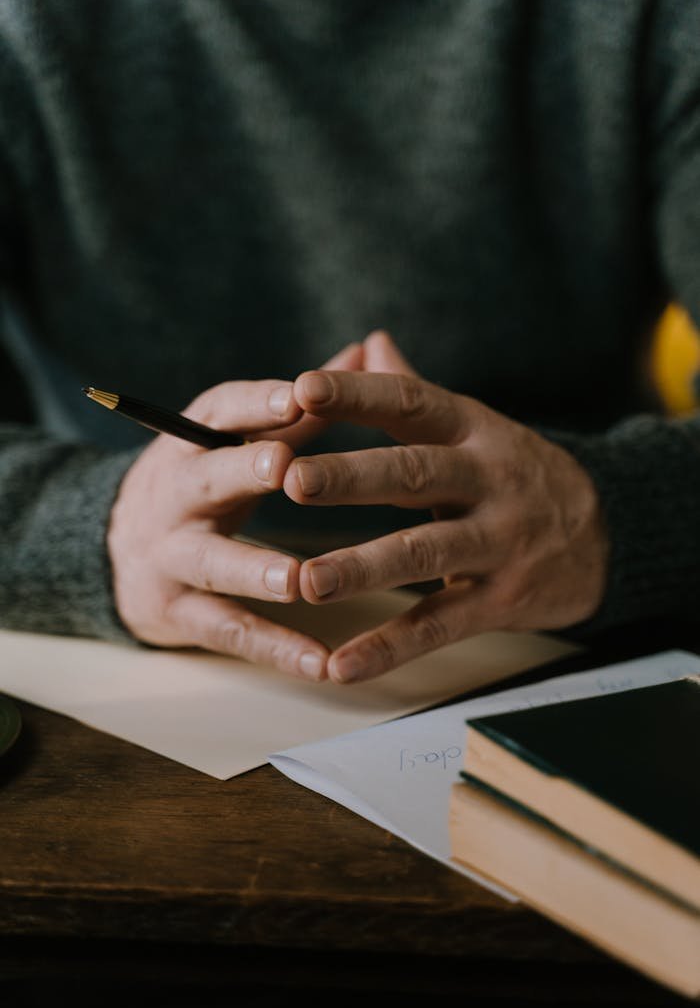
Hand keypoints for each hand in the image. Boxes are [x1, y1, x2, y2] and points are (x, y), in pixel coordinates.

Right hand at [107, 343, 362, 678]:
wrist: (118, 551)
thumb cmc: (203, 484)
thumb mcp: (236, 440)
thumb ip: (302, 404)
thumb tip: (366, 348)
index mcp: (194, 443)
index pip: (219, 410)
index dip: (256, 403)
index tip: (300, 393)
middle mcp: (176, 496)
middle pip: (206, 479)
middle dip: (242, 471)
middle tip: (284, 466)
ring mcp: (173, 557)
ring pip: (214, 563)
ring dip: (255, 569)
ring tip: (299, 580)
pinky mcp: (181, 612)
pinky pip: (230, 631)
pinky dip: (275, 648)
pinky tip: (321, 662)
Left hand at [283, 332, 609, 682]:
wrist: (609, 531)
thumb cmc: (514, 472)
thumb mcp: (474, 427)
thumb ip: (415, 390)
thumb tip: (368, 341)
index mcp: (470, 430)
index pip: (411, 402)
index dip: (358, 395)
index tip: (301, 389)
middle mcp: (486, 480)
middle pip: (414, 475)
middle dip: (353, 477)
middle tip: (293, 481)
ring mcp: (498, 543)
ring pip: (425, 554)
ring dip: (365, 568)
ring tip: (308, 582)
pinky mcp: (502, 601)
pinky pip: (441, 625)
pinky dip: (391, 647)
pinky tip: (342, 666)